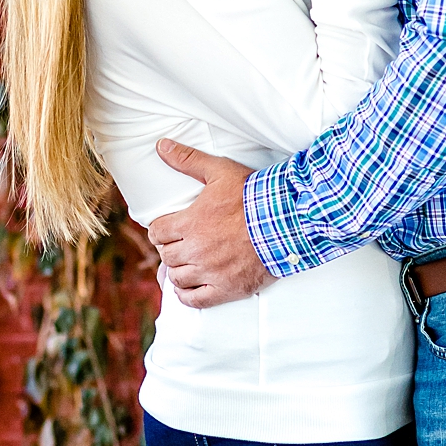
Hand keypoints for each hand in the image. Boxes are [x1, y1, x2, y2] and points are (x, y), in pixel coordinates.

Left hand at [147, 139, 273, 307]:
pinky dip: (188, 295)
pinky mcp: (227, 288)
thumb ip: (188, 160)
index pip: (157, 233)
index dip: (160, 230)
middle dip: (171, 249)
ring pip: (178, 278)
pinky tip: (190, 288)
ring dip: (178, 271)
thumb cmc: (254, 196)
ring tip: (187, 263)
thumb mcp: (220, 171)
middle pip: (167, 255)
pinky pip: (196, 300)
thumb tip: (161, 145)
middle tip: (181, 244)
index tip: (168, 229)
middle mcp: (196, 250)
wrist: (288, 221)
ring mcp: (211, 272)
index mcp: (189, 223)